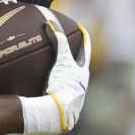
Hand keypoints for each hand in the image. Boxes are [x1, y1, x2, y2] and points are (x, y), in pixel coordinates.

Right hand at [20, 8, 91, 134]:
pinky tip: (48, 91)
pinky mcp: (66, 106)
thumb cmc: (63, 84)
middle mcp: (82, 84)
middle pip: (81, 66)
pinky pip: (62, 93)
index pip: (85, 50)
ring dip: (67, 75)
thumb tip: (50, 23)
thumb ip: (58, 41)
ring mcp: (75, 96)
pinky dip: (57, 88)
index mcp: (83, 71)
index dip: (84, 39)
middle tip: (71, 48)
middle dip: (76, 58)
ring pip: (73, 81)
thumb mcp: (62, 60)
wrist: (60, 111)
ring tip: (57, 70)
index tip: (82, 30)